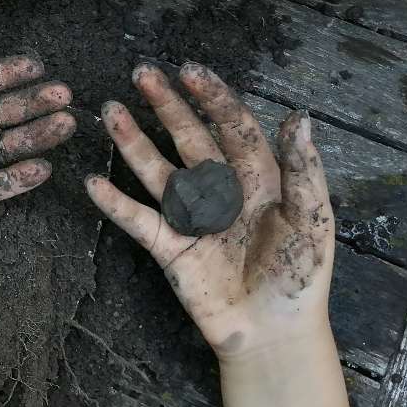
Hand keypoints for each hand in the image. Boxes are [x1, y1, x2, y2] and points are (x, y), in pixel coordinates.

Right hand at [86, 63, 332, 358]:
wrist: (273, 335)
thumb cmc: (300, 278)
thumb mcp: (312, 221)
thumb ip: (304, 171)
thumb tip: (298, 117)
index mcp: (257, 179)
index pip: (232, 127)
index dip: (213, 99)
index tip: (190, 72)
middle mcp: (219, 189)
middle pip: (188, 138)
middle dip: (166, 105)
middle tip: (142, 73)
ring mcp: (190, 217)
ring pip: (156, 170)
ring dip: (133, 141)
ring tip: (110, 110)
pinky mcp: (169, 247)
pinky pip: (138, 220)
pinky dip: (115, 203)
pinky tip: (94, 182)